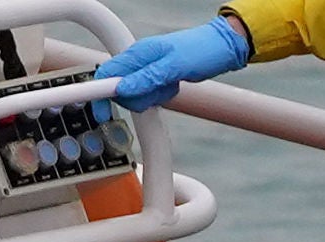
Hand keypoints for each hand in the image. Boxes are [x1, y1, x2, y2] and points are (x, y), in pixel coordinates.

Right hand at [95, 15, 250, 110]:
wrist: (224, 47)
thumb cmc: (204, 50)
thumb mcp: (175, 66)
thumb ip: (146, 78)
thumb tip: (120, 89)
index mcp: (138, 53)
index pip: (106, 74)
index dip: (100, 94)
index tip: (103, 111)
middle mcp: (138, 61)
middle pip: (118, 90)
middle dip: (136, 97)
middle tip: (156, 91)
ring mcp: (146, 71)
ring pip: (133, 96)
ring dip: (150, 98)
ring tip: (168, 86)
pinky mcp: (154, 79)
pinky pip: (146, 96)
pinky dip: (158, 97)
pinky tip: (171, 87)